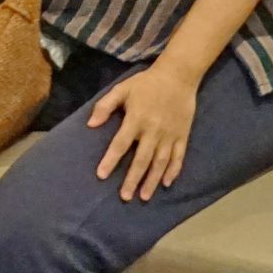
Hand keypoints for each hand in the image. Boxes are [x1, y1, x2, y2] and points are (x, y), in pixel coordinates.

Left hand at [87, 62, 200, 201]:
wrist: (178, 76)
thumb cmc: (146, 84)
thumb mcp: (122, 89)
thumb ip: (105, 106)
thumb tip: (90, 125)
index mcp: (136, 119)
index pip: (121, 144)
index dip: (110, 160)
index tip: (101, 176)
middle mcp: (153, 130)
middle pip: (142, 159)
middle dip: (133, 179)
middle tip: (125, 196)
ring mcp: (169, 135)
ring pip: (160, 163)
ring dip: (152, 181)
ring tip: (144, 196)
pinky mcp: (182, 136)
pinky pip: (178, 157)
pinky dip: (173, 171)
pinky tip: (166, 183)